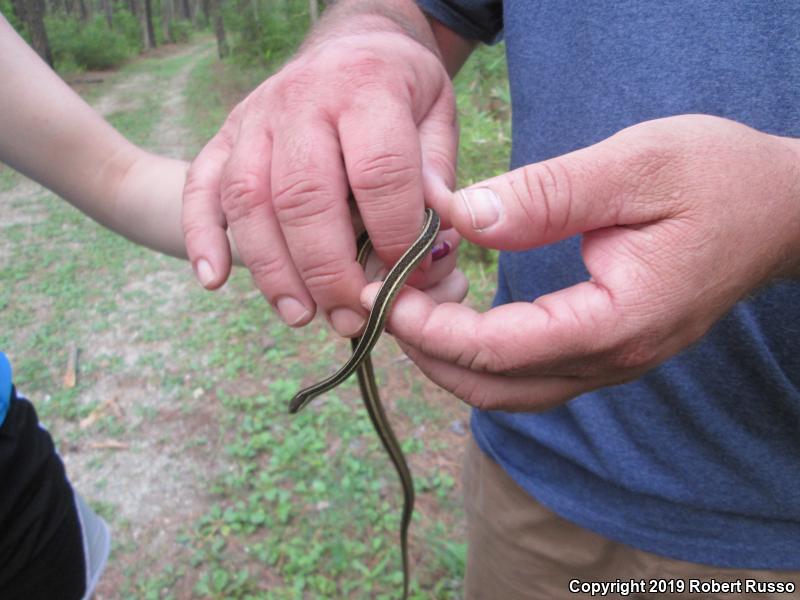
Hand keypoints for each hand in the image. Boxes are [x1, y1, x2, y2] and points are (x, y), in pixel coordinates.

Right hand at [182, 24, 456, 336]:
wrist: (352, 43)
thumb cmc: (400, 89)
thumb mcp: (437, 114)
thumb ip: (436, 173)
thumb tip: (433, 239)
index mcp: (366, 89)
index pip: (379, 173)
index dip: (396, 235)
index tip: (409, 277)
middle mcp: (302, 100)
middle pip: (304, 197)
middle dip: (328, 270)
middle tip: (352, 317)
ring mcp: (254, 118)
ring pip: (249, 200)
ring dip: (272, 269)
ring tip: (302, 316)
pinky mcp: (224, 136)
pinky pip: (200, 186)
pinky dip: (201, 235)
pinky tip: (214, 279)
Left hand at [363, 115, 799, 410]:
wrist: (782, 208)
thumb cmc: (718, 177)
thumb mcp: (633, 166)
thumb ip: (545, 196)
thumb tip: (460, 216)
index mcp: (618, 321)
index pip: (500, 351)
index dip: (430, 331)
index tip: (382, 295)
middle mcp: (612, 359)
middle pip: (494, 388)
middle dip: (426, 352)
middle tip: (381, 300)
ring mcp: (611, 363)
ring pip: (508, 391)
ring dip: (448, 359)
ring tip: (408, 306)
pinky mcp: (606, 350)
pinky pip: (528, 374)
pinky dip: (479, 354)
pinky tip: (455, 315)